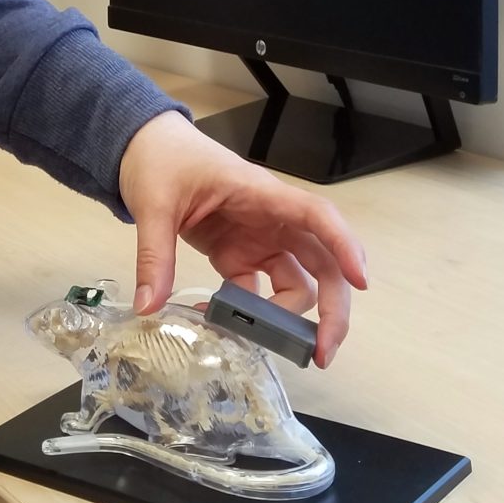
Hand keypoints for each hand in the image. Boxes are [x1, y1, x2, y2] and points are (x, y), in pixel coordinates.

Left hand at [117, 111, 367, 367]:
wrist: (144, 147)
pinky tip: (220, 322)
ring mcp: (258, 240)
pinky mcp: (238, 255)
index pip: (317, 216)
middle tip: (321, 355)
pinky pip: (258, 291)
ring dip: (287, 318)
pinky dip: (249, 313)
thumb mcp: (154, 203)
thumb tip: (149, 306)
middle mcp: (272, 220)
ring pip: (296, 283)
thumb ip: (155, 254)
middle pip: (321, 263)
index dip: (343, 246)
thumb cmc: (161, 160)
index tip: (360, 283)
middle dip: (331, 309)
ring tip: (257, 342)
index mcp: (261, 194)